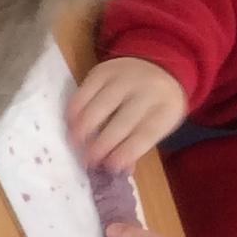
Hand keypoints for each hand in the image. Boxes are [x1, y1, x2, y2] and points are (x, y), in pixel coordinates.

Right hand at [67, 56, 187, 170]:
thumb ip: (139, 145)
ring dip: (84, 129)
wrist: (157, 66)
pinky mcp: (103, 71)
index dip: (127, 152)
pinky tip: (71, 124)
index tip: (110, 168)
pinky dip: (75, 110)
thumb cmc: (156, 104)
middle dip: (102, 144)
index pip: (146, 134)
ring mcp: (124, 79)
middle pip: (122, 121)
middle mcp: (147, 91)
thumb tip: (119, 171)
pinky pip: (84, 92)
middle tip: (88, 161)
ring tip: (75, 144)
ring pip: (100, 106)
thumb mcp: (159, 123)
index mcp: (166, 108)